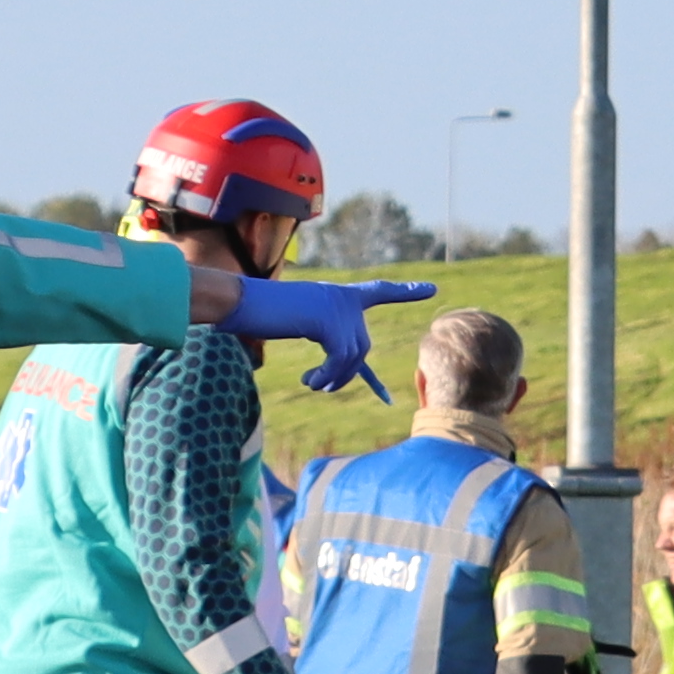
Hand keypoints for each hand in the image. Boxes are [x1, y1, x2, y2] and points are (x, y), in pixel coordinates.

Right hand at [224, 275, 431, 393]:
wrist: (242, 300)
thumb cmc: (261, 312)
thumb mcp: (300, 321)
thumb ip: (324, 337)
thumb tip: (336, 374)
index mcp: (338, 294)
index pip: (378, 291)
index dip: (404, 292)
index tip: (431, 289)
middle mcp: (343, 298)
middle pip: (362, 346)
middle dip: (349, 374)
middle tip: (321, 385)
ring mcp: (336, 307)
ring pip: (354, 356)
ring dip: (335, 379)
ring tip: (315, 384)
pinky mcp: (328, 320)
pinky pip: (340, 358)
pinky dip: (328, 376)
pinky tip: (312, 381)